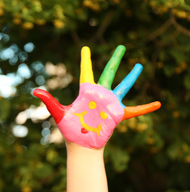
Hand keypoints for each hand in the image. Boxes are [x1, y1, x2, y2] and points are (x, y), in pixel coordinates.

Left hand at [33, 45, 160, 148]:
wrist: (81, 145)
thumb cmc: (69, 129)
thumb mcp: (58, 112)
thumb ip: (48, 100)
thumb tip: (33, 90)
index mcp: (86, 91)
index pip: (86, 71)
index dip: (86, 59)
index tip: (85, 48)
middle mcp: (99, 94)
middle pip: (109, 72)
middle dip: (116, 59)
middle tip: (122, 46)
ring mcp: (110, 103)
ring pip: (123, 86)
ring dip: (132, 76)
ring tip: (140, 65)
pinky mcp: (117, 114)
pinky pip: (135, 110)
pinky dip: (146, 107)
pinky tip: (158, 104)